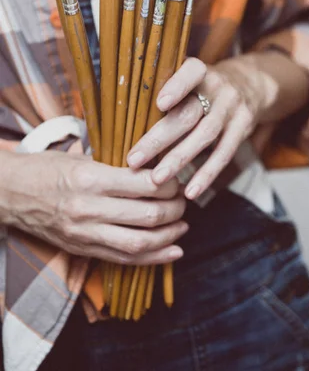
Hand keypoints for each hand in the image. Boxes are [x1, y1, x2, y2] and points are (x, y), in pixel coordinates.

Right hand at [0, 150, 187, 264]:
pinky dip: (153, 258)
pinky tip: (172, 251)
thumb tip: (157, 170)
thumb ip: (117, 168)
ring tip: (182, 225)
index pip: (145, 185)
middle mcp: (89, 208)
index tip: (177, 180)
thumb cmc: (47, 169)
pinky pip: (124, 258)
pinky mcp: (82, 249)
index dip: (169, 184)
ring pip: (139, 242)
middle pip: (147, 215)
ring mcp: (85, 233)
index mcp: (91, 178)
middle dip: (175, 210)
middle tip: (183, 202)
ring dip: (169, 236)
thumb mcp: (82, 157)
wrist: (11, 193)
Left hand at [128, 57, 266, 200]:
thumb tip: (122, 119)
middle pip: (188, 114)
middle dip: (160, 138)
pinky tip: (190, 191)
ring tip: (157, 180)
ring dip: (179, 159)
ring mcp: (232, 107)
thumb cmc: (203, 86)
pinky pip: (224, 153)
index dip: (177, 86)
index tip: (159, 103)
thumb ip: (165, 91)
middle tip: (134, 159)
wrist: (250, 84)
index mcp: (200, 71)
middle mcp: (218, 87)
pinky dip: (207, 174)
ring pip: (205, 135)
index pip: (191, 72)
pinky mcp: (243, 127)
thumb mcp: (190, 78)